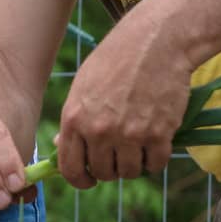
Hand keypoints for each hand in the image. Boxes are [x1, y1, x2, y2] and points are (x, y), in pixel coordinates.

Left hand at [54, 5, 191, 188]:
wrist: (155, 42)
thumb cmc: (116, 59)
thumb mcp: (83, 86)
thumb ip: (74, 120)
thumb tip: (61, 147)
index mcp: (74, 118)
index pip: (70, 168)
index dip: (80, 179)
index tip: (89, 179)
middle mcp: (99, 131)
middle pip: (103, 173)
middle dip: (110, 168)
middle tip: (120, 153)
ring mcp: (129, 134)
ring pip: (129, 172)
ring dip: (134, 165)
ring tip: (138, 145)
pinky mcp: (159, 134)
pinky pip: (155, 165)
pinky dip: (156, 159)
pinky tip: (156, 142)